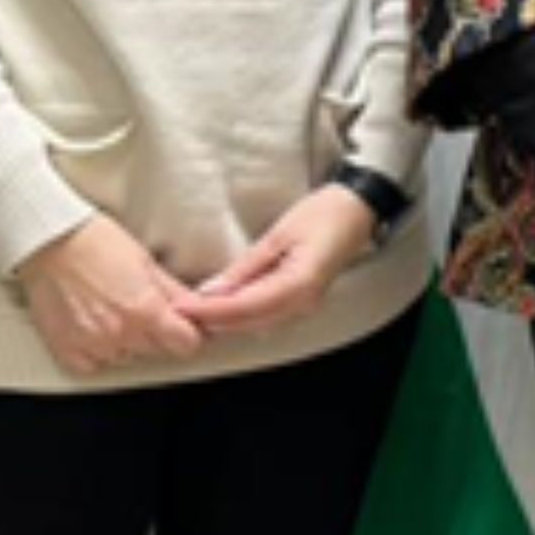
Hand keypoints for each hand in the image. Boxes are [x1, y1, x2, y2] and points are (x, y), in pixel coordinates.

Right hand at [17, 215, 208, 375]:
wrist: (48, 241)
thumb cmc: (94, 242)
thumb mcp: (146, 262)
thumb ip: (175, 293)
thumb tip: (198, 310)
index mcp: (145, 310)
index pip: (187, 344)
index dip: (187, 333)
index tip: (181, 324)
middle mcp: (120, 333)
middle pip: (157, 351)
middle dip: (156, 333)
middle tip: (139, 306)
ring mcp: (92, 345)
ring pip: (127, 357)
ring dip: (127, 342)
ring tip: (111, 309)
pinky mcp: (67, 350)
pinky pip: (95, 365)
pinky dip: (98, 351)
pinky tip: (93, 325)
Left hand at [175, 185, 379, 338]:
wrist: (357, 210)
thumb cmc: (324, 213)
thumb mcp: (278, 235)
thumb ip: (246, 267)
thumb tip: (212, 290)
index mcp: (299, 285)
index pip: (245, 307)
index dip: (210, 311)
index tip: (182, 308)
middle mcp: (303, 303)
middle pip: (248, 322)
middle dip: (212, 321)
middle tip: (178, 312)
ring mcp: (305, 305)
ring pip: (256, 324)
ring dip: (225, 321)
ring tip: (193, 310)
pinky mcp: (302, 301)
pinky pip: (266, 316)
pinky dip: (241, 315)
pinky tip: (221, 307)